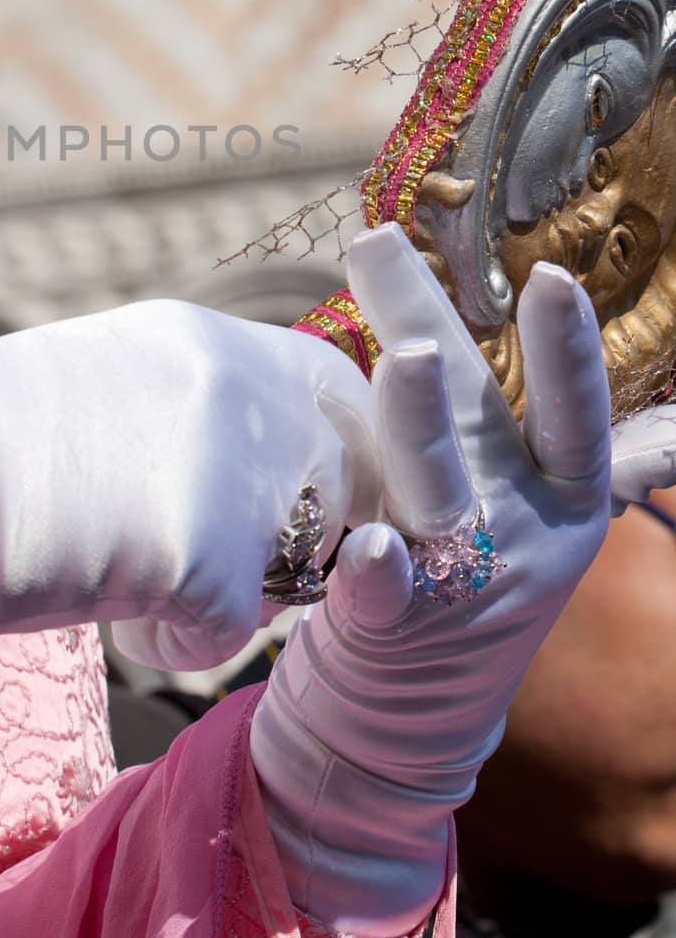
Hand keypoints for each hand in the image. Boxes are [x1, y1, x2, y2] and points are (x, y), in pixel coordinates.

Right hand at [0, 299, 376, 668]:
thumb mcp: (98, 382)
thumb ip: (181, 402)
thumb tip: (230, 457)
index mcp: (204, 338)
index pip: (332, 388)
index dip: (321, 449)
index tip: (280, 494)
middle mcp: (237, 385)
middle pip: (338, 475)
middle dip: (301, 528)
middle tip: (213, 556)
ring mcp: (230, 466)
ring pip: (296, 557)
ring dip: (234, 585)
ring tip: (134, 576)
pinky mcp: (206, 554)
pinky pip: (231, 632)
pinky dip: (174, 643)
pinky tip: (111, 617)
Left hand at [251, 223, 611, 936]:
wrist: (417, 709)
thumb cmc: (476, 572)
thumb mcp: (544, 511)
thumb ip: (588, 445)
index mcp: (557, 495)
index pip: (571, 417)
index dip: (568, 354)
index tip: (551, 277)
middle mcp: (518, 532)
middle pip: (475, 419)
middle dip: (428, 327)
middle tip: (374, 247)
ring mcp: (458, 580)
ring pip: (436, 489)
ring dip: (420, 423)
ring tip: (406, 360)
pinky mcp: (392, 624)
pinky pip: (381, 594)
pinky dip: (375, 571)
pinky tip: (370, 546)